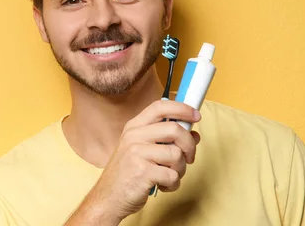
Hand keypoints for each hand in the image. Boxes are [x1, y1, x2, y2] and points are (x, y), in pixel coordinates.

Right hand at [67, 100, 200, 224]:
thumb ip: (165, 139)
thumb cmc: (127, 173)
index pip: (160, 107)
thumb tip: (193, 134)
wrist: (108, 197)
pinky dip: (173, 184)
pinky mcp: (142, 172)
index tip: (196, 115)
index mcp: (134, 127)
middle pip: (174, 129)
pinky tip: (162, 185)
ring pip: (177, 154)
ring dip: (180, 169)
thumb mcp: (141, 149)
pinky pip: (172, 175)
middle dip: (189, 145)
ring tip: (169, 175)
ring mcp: (136, 153)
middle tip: (189, 157)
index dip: (181, 108)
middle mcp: (134, 136)